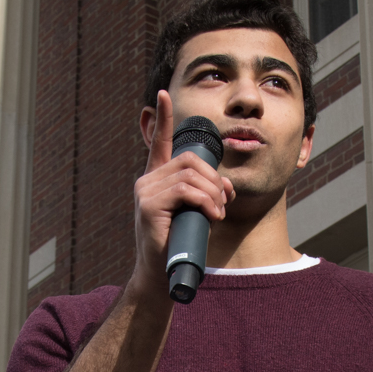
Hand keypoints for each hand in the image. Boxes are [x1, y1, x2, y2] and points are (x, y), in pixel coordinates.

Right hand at [128, 90, 234, 302]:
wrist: (163, 276)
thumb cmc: (182, 245)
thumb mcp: (198, 213)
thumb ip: (208, 194)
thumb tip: (227, 184)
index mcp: (158, 179)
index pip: (158, 142)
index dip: (162, 118)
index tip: (163, 95)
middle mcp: (148, 181)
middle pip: (190, 160)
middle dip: (215, 179)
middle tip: (223, 201)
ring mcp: (145, 192)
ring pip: (190, 175)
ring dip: (213, 193)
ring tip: (217, 213)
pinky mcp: (148, 206)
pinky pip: (185, 190)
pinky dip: (205, 201)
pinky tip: (211, 215)